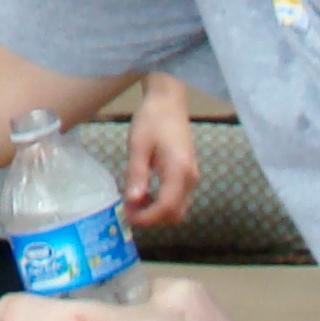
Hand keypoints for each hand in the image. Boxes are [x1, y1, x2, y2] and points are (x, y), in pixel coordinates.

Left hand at [124, 73, 202, 227]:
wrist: (169, 101)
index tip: (127, 215)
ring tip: (134, 201)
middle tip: (129, 209)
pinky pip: (178, 199)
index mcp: (179, 170)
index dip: (146, 218)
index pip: (166, 208)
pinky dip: (162, 204)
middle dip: (152, 218)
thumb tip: (132, 201)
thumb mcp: (138, 146)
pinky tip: (145, 193)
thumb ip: (136, 175)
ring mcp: (192, 177)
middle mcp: (190, 178)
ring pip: (178, 209)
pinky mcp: (188, 174)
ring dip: (157, 212)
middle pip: (175, 215)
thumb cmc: (152, 119)